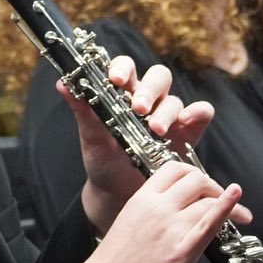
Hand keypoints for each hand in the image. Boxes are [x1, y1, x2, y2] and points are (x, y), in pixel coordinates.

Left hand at [60, 56, 217, 232]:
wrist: (118, 195)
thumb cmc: (103, 161)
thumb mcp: (92, 138)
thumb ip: (83, 110)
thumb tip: (61, 83)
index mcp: (123, 93)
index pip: (126, 67)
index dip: (123, 68)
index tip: (115, 80)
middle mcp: (148, 99)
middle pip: (158, 77)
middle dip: (149, 90)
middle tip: (138, 108)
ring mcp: (169, 115)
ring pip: (174, 98)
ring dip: (166, 111)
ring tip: (155, 130)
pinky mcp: (187, 133)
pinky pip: (201, 113)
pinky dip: (198, 112)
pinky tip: (187, 120)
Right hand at [79, 162, 242, 262]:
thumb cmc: (117, 258)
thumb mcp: (131, 218)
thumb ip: (154, 204)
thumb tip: (181, 199)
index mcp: (142, 198)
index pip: (174, 168)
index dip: (193, 172)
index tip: (201, 183)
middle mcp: (158, 208)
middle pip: (195, 180)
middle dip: (212, 186)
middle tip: (220, 198)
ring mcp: (171, 228)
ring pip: (207, 200)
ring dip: (228, 203)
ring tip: (240, 215)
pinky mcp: (183, 250)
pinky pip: (210, 222)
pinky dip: (227, 207)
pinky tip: (236, 198)